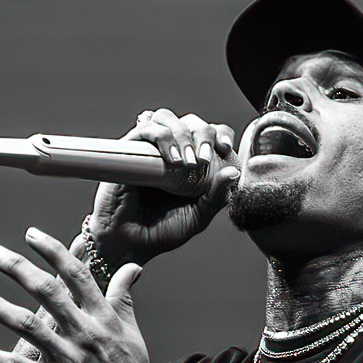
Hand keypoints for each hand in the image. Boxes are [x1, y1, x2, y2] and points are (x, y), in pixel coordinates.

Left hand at [0, 227, 180, 362]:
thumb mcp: (132, 334)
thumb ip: (125, 298)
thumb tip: (132, 267)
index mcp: (104, 318)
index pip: (77, 275)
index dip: (53, 251)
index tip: (30, 233)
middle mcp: (85, 334)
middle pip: (46, 292)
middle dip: (16, 267)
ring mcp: (70, 360)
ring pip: (26, 325)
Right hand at [88, 109, 238, 266]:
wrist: (129, 243)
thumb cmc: (160, 232)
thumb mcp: (198, 217)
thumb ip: (217, 197)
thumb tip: (233, 172)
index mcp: (189, 163)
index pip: (208, 133)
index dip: (220, 133)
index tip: (224, 148)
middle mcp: (169, 152)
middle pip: (190, 121)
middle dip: (203, 135)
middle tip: (203, 160)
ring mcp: (148, 150)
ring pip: (167, 118)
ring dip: (182, 134)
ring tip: (187, 162)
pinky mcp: (128, 151)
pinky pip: (146, 129)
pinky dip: (162, 137)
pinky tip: (171, 160)